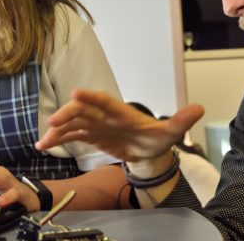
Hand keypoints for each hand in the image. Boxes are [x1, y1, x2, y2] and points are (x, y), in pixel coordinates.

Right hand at [36, 89, 203, 162]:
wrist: (149, 150)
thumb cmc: (158, 137)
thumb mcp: (171, 132)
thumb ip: (181, 121)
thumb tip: (200, 108)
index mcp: (121, 111)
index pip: (104, 101)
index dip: (90, 98)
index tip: (76, 94)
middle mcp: (104, 115)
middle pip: (82, 111)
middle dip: (67, 115)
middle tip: (53, 122)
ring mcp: (95, 124)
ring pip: (72, 124)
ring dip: (58, 131)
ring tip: (43, 142)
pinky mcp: (90, 135)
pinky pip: (71, 135)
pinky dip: (58, 140)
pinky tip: (44, 146)